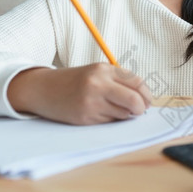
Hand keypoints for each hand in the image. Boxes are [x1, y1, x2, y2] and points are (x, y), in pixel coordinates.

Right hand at [8, 63, 152, 124]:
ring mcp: (91, 102)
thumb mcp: (98, 72)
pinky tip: (99, 112)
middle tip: (140, 110)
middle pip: (134, 100)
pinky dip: (111, 119)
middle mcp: (98, 84)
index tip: (147, 100)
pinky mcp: (85, 117)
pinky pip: (109, 121)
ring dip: (125, 114)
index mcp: (104, 70)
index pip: (137, 83)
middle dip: (141, 108)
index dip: (147, 94)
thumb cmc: (75, 81)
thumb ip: (120, 81)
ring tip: (113, 108)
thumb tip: (145, 98)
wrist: (44, 89)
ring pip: (123, 114)